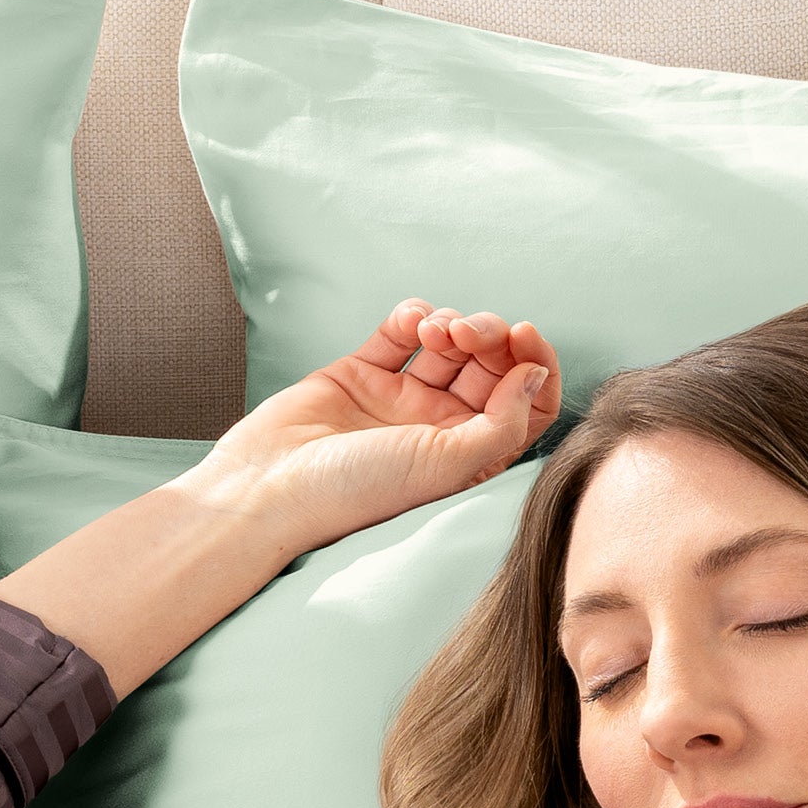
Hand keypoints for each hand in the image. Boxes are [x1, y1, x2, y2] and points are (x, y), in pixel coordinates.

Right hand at [0, 299, 561, 702]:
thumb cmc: (360, 491)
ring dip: (452, 323)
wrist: (269, 490)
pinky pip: (399, 332)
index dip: (534, 366)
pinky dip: (412, 316)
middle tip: (468, 333)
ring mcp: (400, 399)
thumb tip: (537, 376)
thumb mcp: (448, 463)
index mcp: (471, 457)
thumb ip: (503, 422)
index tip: (524, 339)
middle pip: (490, 367)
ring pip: (449, 343)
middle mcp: (440, 428)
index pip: (525, 404)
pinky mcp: (361, 374)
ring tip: (435, 332)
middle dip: (489, 337)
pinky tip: (409, 323)